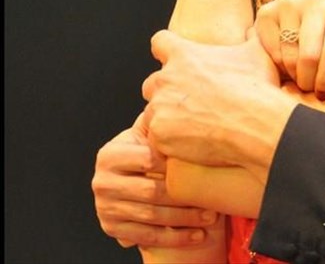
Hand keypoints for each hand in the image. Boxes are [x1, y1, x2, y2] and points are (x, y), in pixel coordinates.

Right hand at [92, 119, 218, 248]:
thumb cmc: (150, 149)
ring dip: (184, 220)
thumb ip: (161, 118)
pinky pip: (146, 237)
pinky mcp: (112, 227)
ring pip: (151, 217)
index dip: (174, 164)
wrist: (129, 175)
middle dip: (186, 200)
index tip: (202, 166)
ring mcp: (105, 207)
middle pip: (151, 192)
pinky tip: (197, 236)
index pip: (147, 160)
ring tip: (211, 219)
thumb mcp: (149, 131)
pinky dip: (174, 238)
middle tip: (214, 203)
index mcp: (111, 154)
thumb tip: (186, 94)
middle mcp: (102, 182)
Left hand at [141, 31, 290, 172]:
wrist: (256, 125)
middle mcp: (165, 79)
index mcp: (184, 56)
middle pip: (153, 83)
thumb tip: (255, 29)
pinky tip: (193, 142)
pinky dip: (171, 141)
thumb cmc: (256, 88)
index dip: (166, 50)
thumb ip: (251, 37)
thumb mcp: (257, 54)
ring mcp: (159, 108)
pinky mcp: (158, 134)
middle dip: (167, 92)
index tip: (175, 60)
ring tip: (196, 126)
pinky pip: (158, 137)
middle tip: (192, 103)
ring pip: (154, 113)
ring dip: (169, 118)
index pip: (160, 43)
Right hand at [256, 0, 324, 96]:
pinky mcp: (267, 11)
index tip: (324, 93)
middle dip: (309, 81)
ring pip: (290, 55)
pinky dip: (278, 64)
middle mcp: (315, 1)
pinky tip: (286, 64)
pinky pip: (272, 50)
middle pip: (310, 55)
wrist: (301, 18)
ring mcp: (289, 3)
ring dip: (294, 75)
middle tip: (309, 90)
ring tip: (299, 77)